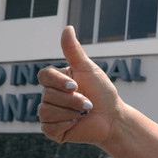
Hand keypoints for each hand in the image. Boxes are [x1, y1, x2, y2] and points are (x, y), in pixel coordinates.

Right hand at [37, 26, 123, 145]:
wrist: (113, 118)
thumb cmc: (103, 93)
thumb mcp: (88, 70)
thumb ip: (74, 51)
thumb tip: (67, 27)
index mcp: (57, 81)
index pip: (44, 76)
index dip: (58, 82)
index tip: (76, 85)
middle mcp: (50, 96)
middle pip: (47, 95)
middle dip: (72, 100)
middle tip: (88, 103)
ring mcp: (50, 113)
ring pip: (46, 110)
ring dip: (71, 112)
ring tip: (84, 113)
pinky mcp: (53, 130)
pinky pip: (49, 127)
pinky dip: (65, 124)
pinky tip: (77, 123)